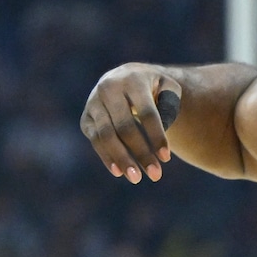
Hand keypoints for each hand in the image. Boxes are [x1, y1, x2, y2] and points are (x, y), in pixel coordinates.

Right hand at [80, 63, 180, 183]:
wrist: (125, 78)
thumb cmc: (153, 88)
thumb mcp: (168, 89)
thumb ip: (170, 106)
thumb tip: (160, 132)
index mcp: (133, 80)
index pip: (146, 113)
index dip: (156, 136)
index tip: (166, 158)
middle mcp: (109, 89)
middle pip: (125, 127)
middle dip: (141, 153)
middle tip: (156, 175)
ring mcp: (94, 103)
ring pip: (107, 136)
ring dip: (122, 159)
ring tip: (136, 179)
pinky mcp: (86, 118)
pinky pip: (95, 141)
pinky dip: (106, 157)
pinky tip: (119, 172)